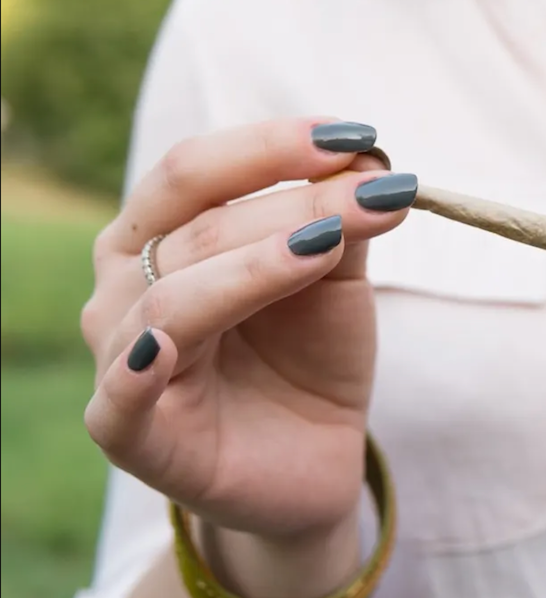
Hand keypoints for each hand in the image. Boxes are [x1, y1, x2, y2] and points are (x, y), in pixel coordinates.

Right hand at [81, 117, 418, 539]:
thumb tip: (369, 157)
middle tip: (374, 195)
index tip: (355, 136)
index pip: (195, 172)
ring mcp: (120, 361)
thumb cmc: (309, 359)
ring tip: (325, 247)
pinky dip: (134, 372)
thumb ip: (341, 221)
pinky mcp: (133, 437)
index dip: (270, 147)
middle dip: (291, 206)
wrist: (313, 460)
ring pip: (173, 301)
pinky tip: (165, 347)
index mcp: (159, 237)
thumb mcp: (334, 281)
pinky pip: (119, 401)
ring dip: (254, 267)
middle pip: (194, 228)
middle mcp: (124, 288)